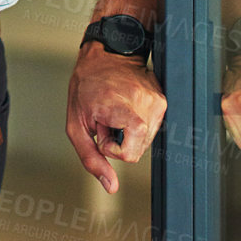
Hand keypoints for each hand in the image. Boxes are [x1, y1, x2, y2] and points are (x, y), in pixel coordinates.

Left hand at [67, 43, 166, 193]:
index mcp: (124, 109)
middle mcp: (148, 106)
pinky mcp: (164, 101)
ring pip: (144, 141)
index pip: (129, 155)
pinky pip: (150, 128)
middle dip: (119, 140)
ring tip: (116, 109)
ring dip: (127, 132)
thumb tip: (110, 187)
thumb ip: (91, 158)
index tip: (100, 127)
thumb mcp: (76, 124)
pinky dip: (137, 123)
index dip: (110, 148)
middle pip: (137, 151)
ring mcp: (159, 102)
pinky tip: (127, 105)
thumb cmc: (85, 85)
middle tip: (106, 117)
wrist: (105, 53)